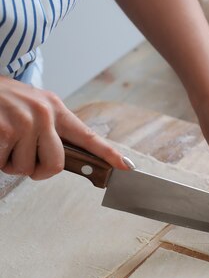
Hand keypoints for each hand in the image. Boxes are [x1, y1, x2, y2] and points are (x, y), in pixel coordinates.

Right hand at [0, 76, 126, 179]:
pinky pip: (5, 165)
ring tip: (1, 139)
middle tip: (20, 156)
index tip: (126, 167)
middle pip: (56, 165)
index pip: (86, 135)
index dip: (108, 154)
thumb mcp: (30, 106)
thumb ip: (49, 128)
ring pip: (27, 169)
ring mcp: (24, 122)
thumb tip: (62, 158)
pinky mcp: (4, 132)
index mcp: (54, 107)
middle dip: (37, 170)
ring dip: (11, 163)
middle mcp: (43, 114)